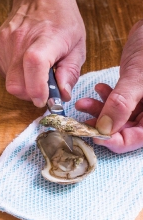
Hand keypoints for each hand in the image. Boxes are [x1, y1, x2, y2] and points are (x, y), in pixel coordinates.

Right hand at [0, 0, 85, 106]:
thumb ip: (70, 73)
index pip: (34, 64)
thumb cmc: (61, 20)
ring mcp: (4, 43)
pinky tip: (24, 64)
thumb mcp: (77, 45)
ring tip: (34, 70)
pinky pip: (4, 73)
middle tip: (41, 88)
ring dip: (23, 84)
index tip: (43, 100)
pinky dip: (15, 75)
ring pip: (9, 82)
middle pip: (15, 84)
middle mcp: (20, 40)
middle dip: (29, 94)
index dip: (37, 88)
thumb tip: (61, 96)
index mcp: (46, 38)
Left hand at [75, 20, 142, 152]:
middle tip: (81, 120)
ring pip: (117, 118)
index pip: (135, 139)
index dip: (113, 141)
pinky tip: (98, 89)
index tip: (92, 135)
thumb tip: (103, 130)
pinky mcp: (134, 96)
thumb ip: (121, 105)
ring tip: (82, 103)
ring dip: (98, 111)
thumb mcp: (138, 78)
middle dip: (101, 125)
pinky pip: (117, 104)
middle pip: (124, 130)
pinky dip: (105, 99)